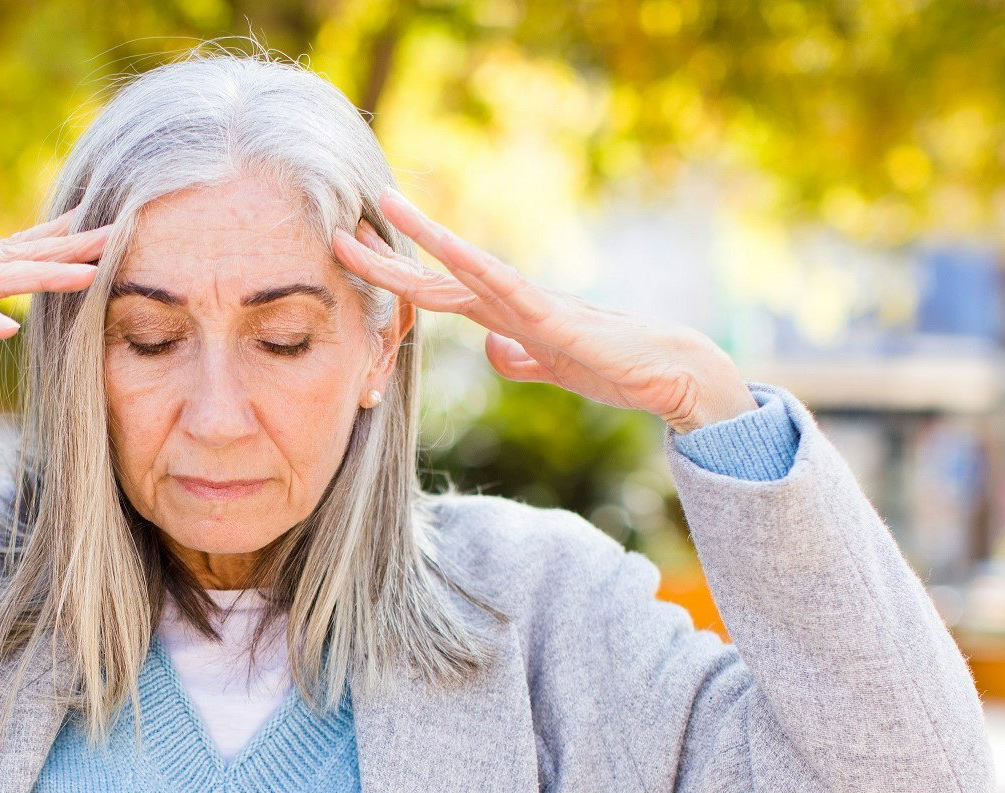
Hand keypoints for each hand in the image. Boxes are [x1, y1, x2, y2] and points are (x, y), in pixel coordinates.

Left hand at [331, 188, 755, 434]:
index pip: (434, 293)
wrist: (666, 373)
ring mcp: (530, 304)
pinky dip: (479, 267)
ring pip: (465, 266)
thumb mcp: (548, 369)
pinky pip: (509, 287)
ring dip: (425, 237)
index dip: (392, 277)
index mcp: (503, 316)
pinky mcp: (554, 318)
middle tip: (338, 232)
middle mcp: (509, 301)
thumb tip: (493, 350)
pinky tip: (453, 251)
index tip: (353, 258)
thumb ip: (517, 358)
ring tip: (388, 207)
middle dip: (386, 257)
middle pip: (435, 276)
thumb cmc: (613, 367)